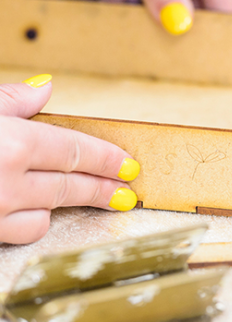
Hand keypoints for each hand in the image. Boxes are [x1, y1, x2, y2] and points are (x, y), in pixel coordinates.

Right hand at [0, 75, 139, 243]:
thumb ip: (12, 100)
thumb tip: (44, 88)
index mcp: (12, 144)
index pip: (75, 150)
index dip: (107, 159)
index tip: (129, 166)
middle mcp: (7, 182)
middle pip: (71, 185)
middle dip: (104, 187)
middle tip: (128, 192)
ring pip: (50, 212)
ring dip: (74, 202)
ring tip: (100, 198)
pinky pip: (23, 232)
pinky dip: (34, 221)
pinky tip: (43, 210)